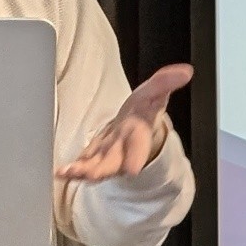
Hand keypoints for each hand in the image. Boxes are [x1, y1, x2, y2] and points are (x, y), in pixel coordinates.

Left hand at [57, 64, 193, 182]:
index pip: (139, 145)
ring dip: (82, 171)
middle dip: (102, 169)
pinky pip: (82, 166)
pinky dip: (71, 171)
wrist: (132, 129)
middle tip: (91, 174)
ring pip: (95, 168)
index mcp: (137, 134)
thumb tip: (186, 71)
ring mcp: (106, 157)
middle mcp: (122, 149)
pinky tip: (59, 172)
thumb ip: (166, 82)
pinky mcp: (92, 159)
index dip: (136, 156)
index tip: (133, 169)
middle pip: (113, 163)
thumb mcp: (155, 93)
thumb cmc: (141, 111)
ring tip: (66, 172)